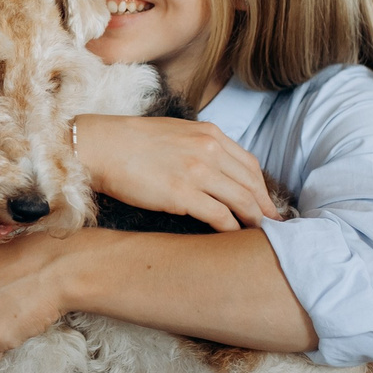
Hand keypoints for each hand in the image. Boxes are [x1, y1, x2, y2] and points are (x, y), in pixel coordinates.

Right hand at [73, 115, 277, 229]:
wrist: (99, 146)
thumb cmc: (130, 142)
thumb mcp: (175, 133)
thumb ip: (199, 147)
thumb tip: (215, 170)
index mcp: (209, 134)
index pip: (249, 165)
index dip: (262, 189)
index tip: (266, 205)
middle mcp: (209, 150)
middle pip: (251, 184)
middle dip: (265, 208)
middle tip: (273, 227)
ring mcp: (197, 171)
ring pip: (242, 201)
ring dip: (254, 221)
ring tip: (259, 237)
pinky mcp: (182, 194)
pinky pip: (220, 216)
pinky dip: (231, 229)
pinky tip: (233, 238)